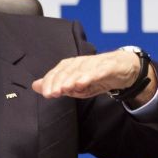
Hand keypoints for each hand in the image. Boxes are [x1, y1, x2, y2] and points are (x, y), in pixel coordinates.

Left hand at [32, 49, 157, 105]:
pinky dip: (89, 76)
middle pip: (66, 71)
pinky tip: (82, 83)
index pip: (57, 73)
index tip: (46, 94)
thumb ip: (56, 85)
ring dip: (71, 79)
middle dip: (58, 82)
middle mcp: (80, 63)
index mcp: (70, 66)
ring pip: (80, 71)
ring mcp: (94, 64)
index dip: (51, 83)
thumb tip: (35, 86)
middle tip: (52, 93)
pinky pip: (97, 72)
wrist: (123, 70)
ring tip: (64, 89)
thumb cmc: (95, 77)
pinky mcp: (108, 67)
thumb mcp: (74, 84)